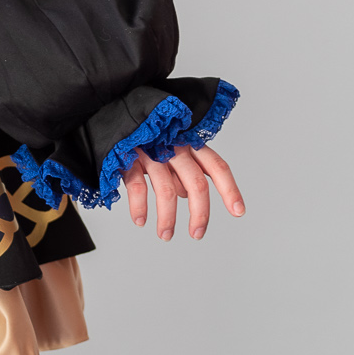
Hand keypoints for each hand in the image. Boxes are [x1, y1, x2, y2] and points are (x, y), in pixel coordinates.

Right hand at [121, 145, 244, 240]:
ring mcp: (153, 152)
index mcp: (190, 144)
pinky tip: (140, 220)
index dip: (229, 190)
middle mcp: (175, 147)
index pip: (217, 167)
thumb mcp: (171, 152)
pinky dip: (140, 207)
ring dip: (168, 218)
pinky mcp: (130, 157)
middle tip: (197, 234)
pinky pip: (138, 186)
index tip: (238, 212)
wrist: (115, 119)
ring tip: (165, 235)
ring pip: (167, 190)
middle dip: (200, 213)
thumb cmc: (147, 138)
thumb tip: (186, 195)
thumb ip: (182, 172)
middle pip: (196, 184)